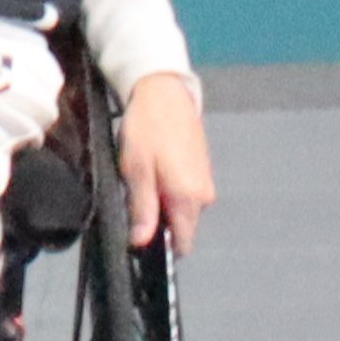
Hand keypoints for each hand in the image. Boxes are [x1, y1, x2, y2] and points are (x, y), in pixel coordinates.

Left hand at [120, 72, 213, 255]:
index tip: (140, 239)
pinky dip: (170, 189)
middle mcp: (204, 196)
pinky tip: (154, 170)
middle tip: (133, 199)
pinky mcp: (203, 170)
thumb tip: (142, 242)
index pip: (183, 243)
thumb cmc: (146, 130)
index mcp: (188, 199)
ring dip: (163, 202)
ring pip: (182, 209)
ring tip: (142, 179)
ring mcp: (206, 182)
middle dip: (159, 221)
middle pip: (182, 226)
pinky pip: (186, 193)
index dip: (161, 246)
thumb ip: (142, 209)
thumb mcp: (135, 170)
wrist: (164, 94)